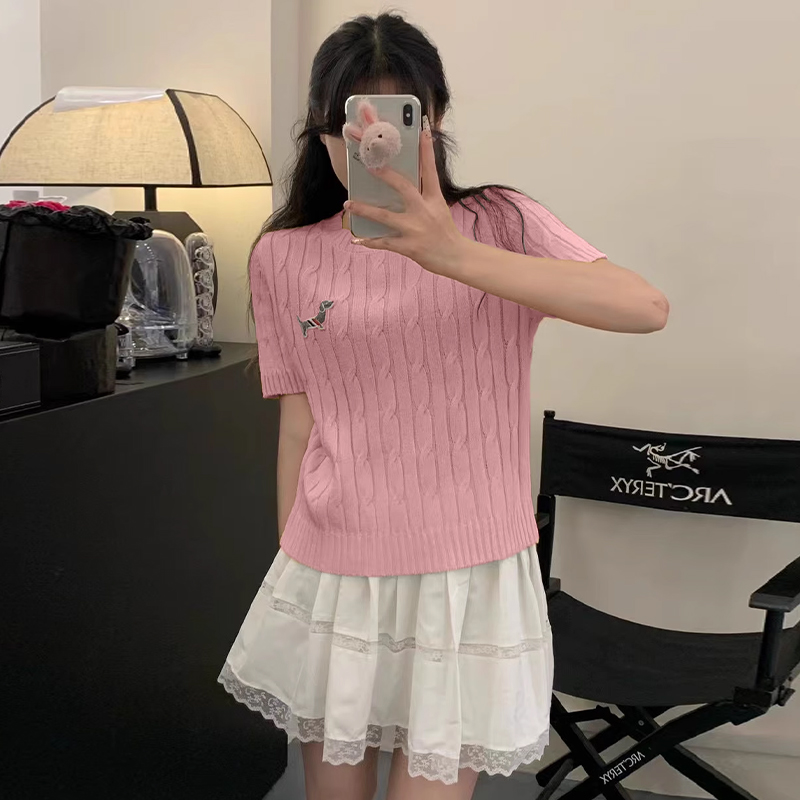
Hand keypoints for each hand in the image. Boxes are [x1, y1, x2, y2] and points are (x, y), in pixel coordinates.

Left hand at [344, 117, 467, 275]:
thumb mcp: (439, 208)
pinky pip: (384, 242)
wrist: (456, 258)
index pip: (430, 170)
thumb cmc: (446, 232)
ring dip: (364, 210)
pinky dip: (369, 241)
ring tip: (347, 204)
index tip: (423, 130)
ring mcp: (415, 229)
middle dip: (385, 175)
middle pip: (403, 187)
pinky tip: (356, 239)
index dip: (427, 150)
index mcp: (434, 199)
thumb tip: (406, 182)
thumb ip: (425, 194)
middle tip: (368, 166)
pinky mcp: (409, 247)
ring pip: (385, 216)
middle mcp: (424, 211)